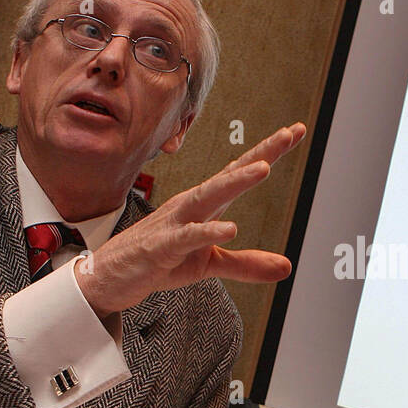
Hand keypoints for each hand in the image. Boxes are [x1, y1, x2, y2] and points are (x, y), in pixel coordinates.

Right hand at [75, 123, 306, 317]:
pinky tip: (229, 228)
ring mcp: (175, 223)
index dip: (267, 151)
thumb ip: (246, 264)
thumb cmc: (159, 260)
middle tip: (287, 134)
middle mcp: (192, 205)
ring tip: (263, 168)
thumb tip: (286, 267)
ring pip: (209, 196)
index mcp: (206, 205)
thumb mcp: (208, 265)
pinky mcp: (162, 247)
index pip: (239, 171)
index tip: (295, 131)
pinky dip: (207, 231)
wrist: (112, 276)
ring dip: (236, 181)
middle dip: (259, 153)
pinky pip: (187, 236)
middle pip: (229, 174)